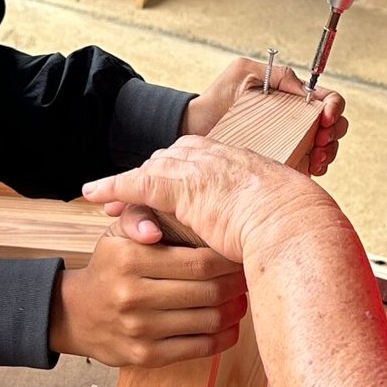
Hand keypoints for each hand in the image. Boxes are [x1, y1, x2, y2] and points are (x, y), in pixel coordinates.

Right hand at [49, 229, 246, 368]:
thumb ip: (139, 217)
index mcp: (130, 259)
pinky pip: (199, 348)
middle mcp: (133, 295)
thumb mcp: (116, 235)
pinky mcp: (146, 356)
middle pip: (209, 291)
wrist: (76, 314)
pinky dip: (223, 337)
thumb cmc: (109, 268)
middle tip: (248, 277)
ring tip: (241, 299)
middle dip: (237, 284)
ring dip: (234, 311)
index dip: (228, 259)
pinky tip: (229, 326)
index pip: (198, 261)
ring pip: (209, 320)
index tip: (238, 255)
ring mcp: (140, 329)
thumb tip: (156, 227)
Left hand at [83, 136, 331, 267]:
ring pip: (150, 172)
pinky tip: (91, 194)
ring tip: (102, 197)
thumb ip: (262, 212)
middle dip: (146, 176)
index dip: (173, 172)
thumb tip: (268, 228)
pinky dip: (112, 187)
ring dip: (124, 185)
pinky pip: (137, 185)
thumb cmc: (295, 224)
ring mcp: (196, 170)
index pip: (195, 158)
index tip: (163, 186)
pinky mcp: (181, 188)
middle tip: (126, 193)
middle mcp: (213, 157)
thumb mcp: (278, 210)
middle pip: (168, 161)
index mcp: (235, 161)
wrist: (293, 222)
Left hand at [183, 57, 347, 177]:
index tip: (325, 115)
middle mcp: (297, 120)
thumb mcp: (244, 72)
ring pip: (328, 147)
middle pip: (334, 125)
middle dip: (334, 131)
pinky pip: (312, 167)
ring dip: (330, 151)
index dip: (334, 106)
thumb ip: (276, 73)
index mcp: (292, 98)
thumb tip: (305, 89)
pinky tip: (311, 167)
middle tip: (321, 139)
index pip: (327, 99)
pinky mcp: (284, 163)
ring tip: (317, 157)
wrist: (194, 128)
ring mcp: (293, 143)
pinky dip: (319, 167)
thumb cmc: (217, 98)